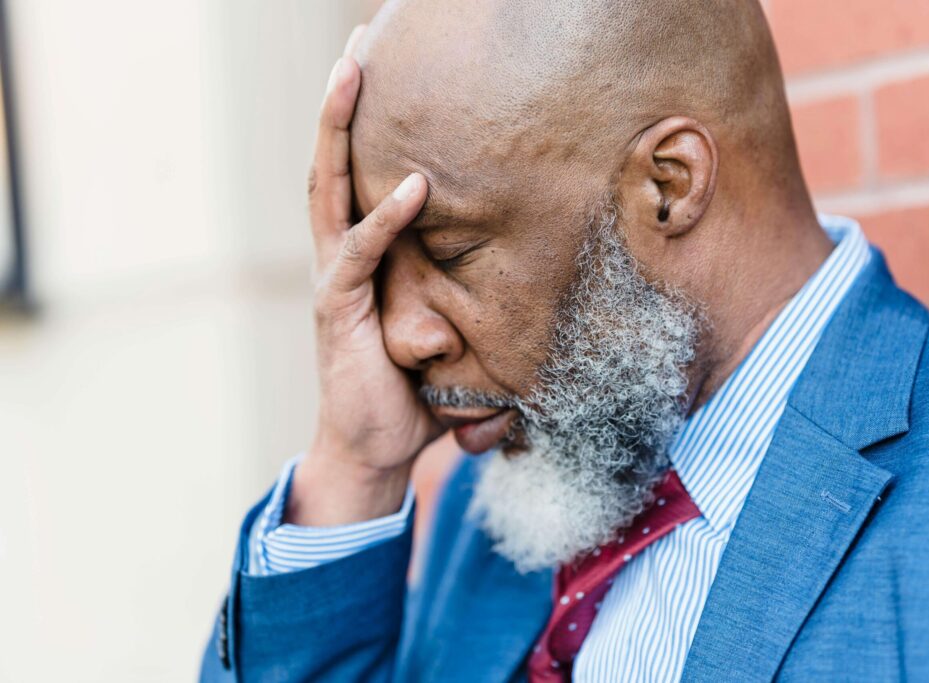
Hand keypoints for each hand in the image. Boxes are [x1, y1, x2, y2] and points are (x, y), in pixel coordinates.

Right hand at [286, 27, 441, 525]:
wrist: (376, 445)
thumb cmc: (408, 386)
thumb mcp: (438, 324)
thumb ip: (457, 287)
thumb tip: (524, 269)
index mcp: (356, 256)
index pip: (352, 176)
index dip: (356, 124)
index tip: (372, 71)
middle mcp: (336, 257)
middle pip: (329, 166)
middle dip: (338, 106)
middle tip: (353, 45)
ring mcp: (332, 281)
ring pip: (327, 192)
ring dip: (338, 133)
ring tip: (351, 75)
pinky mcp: (337, 311)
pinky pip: (359, 255)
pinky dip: (384, 219)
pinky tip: (414, 185)